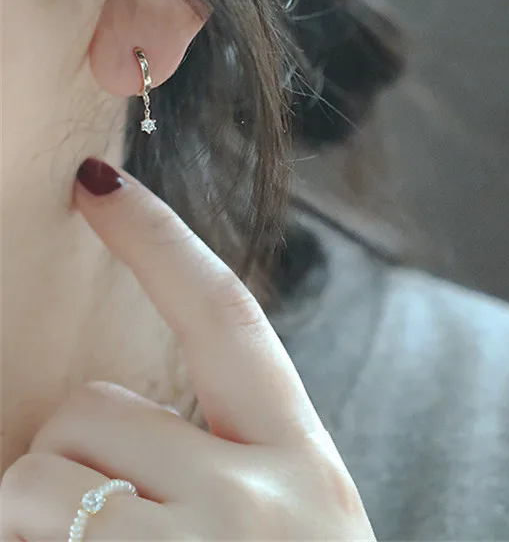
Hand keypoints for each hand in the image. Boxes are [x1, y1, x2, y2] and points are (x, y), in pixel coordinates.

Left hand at [0, 158, 375, 540]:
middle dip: (66, 450)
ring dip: (33, 516)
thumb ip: (227, 450)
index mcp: (302, 455)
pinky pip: (20, 538)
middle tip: (101, 519)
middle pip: (94, 407)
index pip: (225, 314)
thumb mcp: (288, 510)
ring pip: (37, 477)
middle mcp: (259, 495)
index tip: (97, 179)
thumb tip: (105, 412)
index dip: (157, 238)